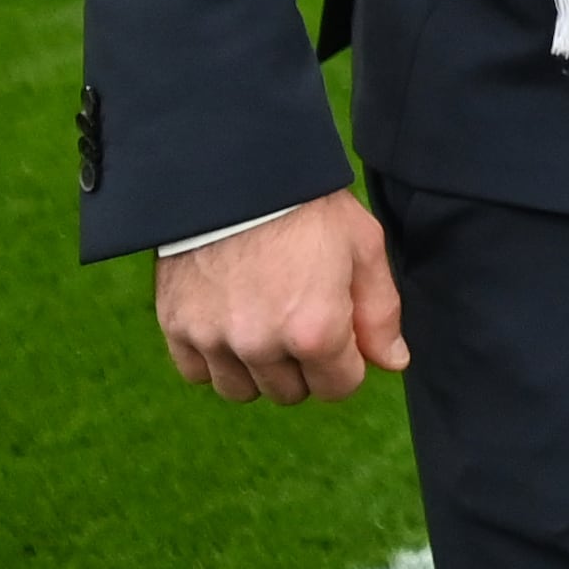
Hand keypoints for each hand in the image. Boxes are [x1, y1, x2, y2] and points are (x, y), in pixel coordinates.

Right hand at [154, 192, 407, 404]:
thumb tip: (392, 363)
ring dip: (258, 369)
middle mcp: (261, 345)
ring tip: (264, 323)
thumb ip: (380, 313)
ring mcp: (213, 340)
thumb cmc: (308, 208)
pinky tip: (230, 323)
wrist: (234, 175)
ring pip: (242, 390)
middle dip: (304, 366)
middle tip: (301, 320)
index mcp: (315, 330)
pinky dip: (215, 359)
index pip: (338, 388)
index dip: (347, 364)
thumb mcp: (363, 248)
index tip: (341, 335)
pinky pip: (197, 373)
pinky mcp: (176, 328)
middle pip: (291, 393)